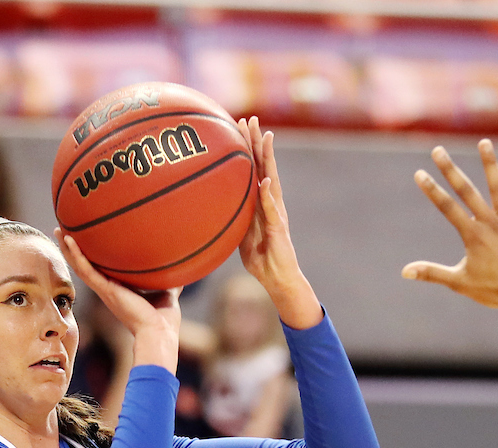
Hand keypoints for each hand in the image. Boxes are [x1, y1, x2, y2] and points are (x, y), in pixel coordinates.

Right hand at [56, 232, 179, 373]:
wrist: (160, 333)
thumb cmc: (164, 321)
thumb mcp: (168, 293)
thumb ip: (170, 278)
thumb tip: (183, 266)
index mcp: (120, 291)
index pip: (102, 271)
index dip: (93, 257)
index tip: (87, 242)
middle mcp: (108, 290)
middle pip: (85, 266)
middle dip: (74, 250)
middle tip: (64, 231)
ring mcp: (105, 291)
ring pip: (80, 267)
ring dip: (68, 249)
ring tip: (58, 230)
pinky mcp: (105, 291)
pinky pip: (86, 270)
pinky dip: (76, 255)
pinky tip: (69, 240)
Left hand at [236, 117, 320, 330]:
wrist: (279, 280)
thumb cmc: (261, 261)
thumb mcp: (241, 237)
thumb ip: (234, 220)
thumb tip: (217, 210)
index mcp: (261, 203)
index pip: (253, 170)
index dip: (247, 149)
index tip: (238, 127)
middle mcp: (271, 203)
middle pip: (264, 167)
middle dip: (257, 142)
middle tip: (250, 118)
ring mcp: (277, 213)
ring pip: (271, 180)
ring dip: (268, 159)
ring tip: (264, 137)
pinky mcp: (279, 229)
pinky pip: (272, 210)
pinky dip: (268, 196)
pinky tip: (265, 181)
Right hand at [402, 139, 497, 319]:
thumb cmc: (491, 290)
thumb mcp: (458, 282)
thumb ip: (431, 273)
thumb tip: (405, 272)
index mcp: (472, 235)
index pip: (447, 208)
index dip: (431, 190)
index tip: (419, 173)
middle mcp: (490, 223)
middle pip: (467, 191)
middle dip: (450, 169)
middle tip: (438, 150)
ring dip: (490, 164)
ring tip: (483, 142)